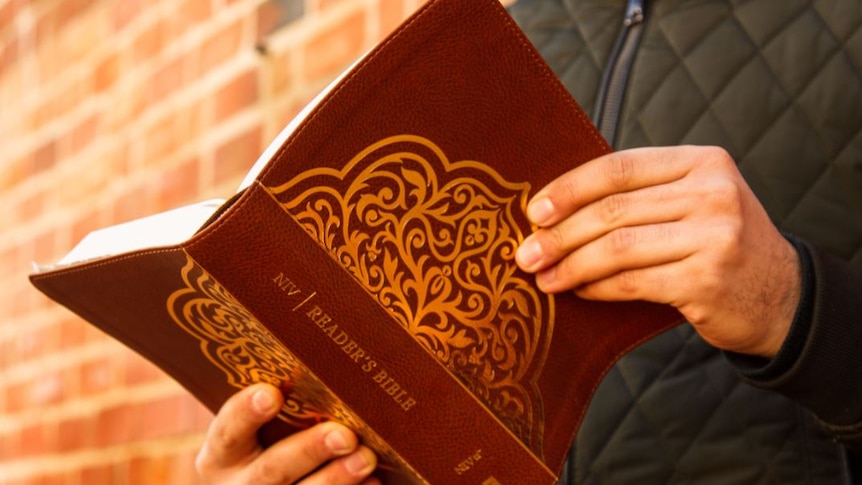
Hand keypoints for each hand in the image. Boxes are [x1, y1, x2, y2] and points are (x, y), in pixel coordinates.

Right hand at [196, 383, 379, 484]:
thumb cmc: (269, 442)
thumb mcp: (258, 430)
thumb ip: (282, 403)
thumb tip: (328, 357)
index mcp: (222, 455)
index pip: (228, 432)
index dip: (246, 412)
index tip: (272, 393)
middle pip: (271, 470)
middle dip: (309, 451)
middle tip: (344, 434)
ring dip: (336, 479)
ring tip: (366, 458)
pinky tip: (374, 482)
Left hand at [515, 146, 800, 357]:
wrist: (783, 295)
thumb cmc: (718, 244)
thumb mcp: (692, 202)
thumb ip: (639, 196)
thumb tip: (553, 210)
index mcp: (702, 162)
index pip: (619, 168)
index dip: (569, 189)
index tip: (534, 212)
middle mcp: (713, 193)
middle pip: (613, 210)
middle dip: (559, 235)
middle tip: (526, 254)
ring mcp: (715, 237)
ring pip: (617, 248)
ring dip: (571, 265)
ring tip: (543, 277)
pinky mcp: (707, 281)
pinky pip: (633, 282)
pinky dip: (598, 288)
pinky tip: (578, 290)